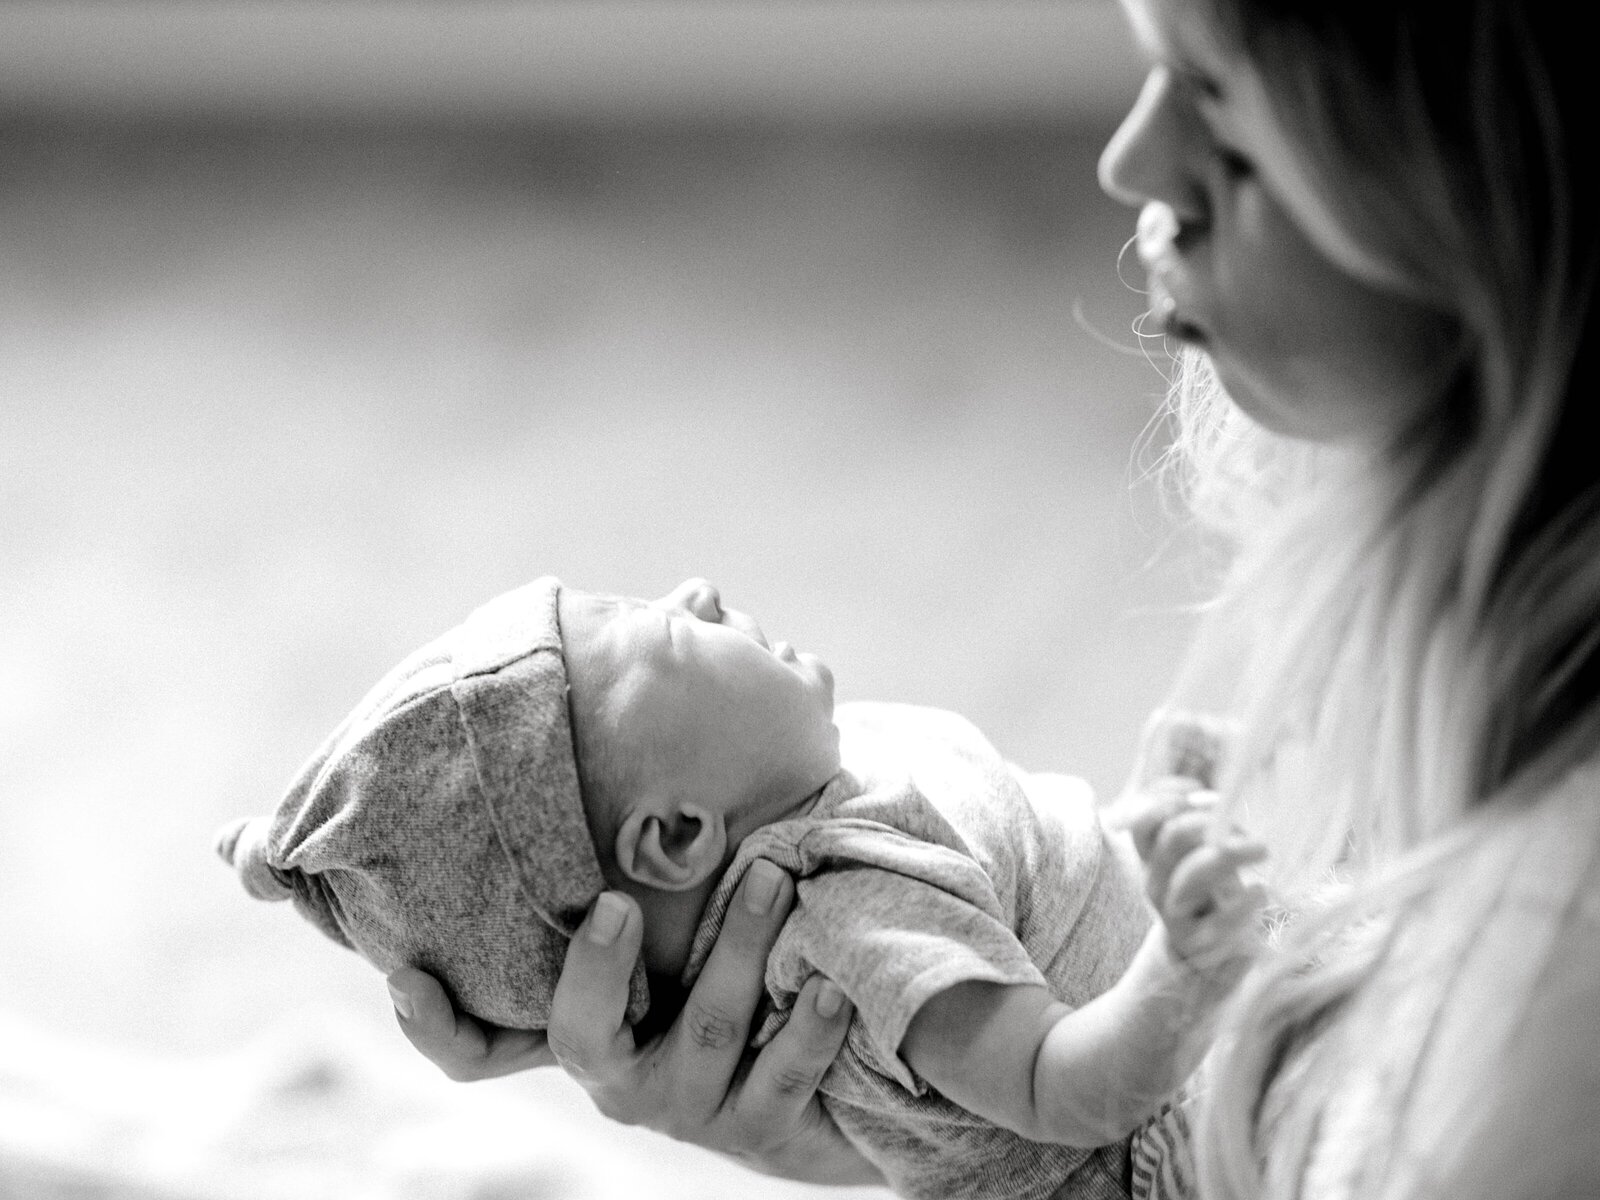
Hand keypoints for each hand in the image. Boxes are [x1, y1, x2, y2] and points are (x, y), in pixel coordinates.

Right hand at [385, 860, 881, 1185]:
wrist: (816, 1092)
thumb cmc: (722, 983)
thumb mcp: (666, 943)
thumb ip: (628, 877)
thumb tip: (586, 722)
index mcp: (585, 1035)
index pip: (479, 1051)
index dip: (434, 1026)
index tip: (410, 973)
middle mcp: (623, 1081)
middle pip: (585, 1033)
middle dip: (599, 967)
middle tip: (620, 901)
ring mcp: (693, 1109)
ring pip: (704, 1034)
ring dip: (736, 951)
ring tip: (771, 877)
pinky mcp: (767, 1129)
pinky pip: (782, 1078)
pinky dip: (807, 1029)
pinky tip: (831, 984)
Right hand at [1117, 779, 1267, 979]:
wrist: (1207, 956)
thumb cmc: (1211, 893)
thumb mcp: (1198, 854)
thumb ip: (1202, 824)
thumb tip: (1228, 782)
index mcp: (1152, 856)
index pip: (1143, 820)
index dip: (1167, 797)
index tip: (1200, 788)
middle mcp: (1155, 880)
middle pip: (1172, 837)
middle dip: (1211, 821)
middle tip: (1246, 827)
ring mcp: (1171, 911)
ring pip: (1193, 874)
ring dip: (1232, 854)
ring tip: (1263, 849)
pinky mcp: (1197, 942)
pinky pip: (1217, 921)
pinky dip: (1244, 903)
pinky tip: (1262, 892)